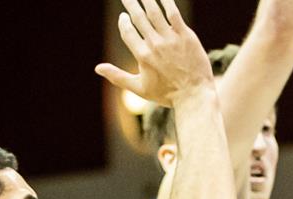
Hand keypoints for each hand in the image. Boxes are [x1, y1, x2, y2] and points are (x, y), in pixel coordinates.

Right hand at [95, 0, 214, 108]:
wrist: (194, 95)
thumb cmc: (167, 94)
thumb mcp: (139, 88)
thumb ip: (118, 76)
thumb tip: (97, 68)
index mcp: (142, 55)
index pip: (127, 31)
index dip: (123, 22)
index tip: (124, 17)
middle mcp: (154, 44)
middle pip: (138, 17)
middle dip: (130, 3)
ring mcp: (170, 39)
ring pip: (154, 12)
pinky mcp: (185, 36)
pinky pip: (173, 14)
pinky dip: (166, 2)